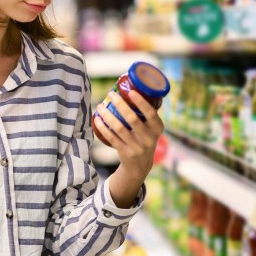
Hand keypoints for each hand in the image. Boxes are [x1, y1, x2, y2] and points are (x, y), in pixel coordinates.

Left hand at [92, 91, 163, 206]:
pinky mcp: (125, 153)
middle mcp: (149, 138)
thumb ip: (147, 115)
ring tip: (100, 106)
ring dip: (107, 115)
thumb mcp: (152, 129)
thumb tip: (135, 89)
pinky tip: (97, 119)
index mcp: (157, 129)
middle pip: (132, 119)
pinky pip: (111, 137)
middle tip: (111, 94)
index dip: (141, 102)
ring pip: (119, 128)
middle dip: (120, 105)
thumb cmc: (144, 139)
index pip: (151, 114)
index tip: (131, 91)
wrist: (140, 166)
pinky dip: (103, 127)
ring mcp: (137, 147)